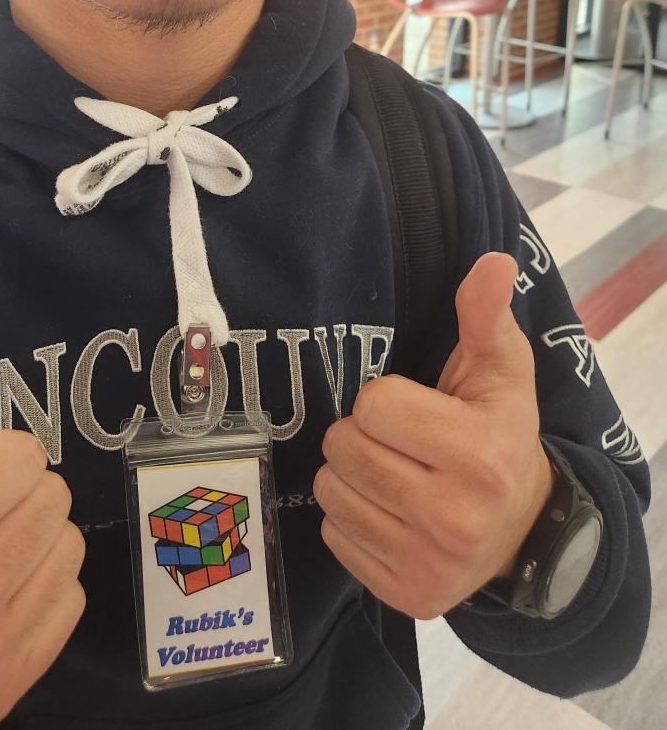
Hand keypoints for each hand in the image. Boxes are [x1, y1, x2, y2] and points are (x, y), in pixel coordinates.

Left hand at [313, 252, 552, 619]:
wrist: (525, 531)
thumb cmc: (499, 434)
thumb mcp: (501, 371)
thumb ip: (485, 315)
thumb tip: (494, 262)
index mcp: (481, 454)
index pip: (373, 405)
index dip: (386, 399)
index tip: (414, 409)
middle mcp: (456, 517)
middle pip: (344, 447)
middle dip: (362, 436)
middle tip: (399, 442)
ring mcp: (431, 563)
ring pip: (331, 491)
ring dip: (350, 475)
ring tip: (392, 474)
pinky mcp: (407, 595)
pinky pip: (333, 536)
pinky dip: (350, 519)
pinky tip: (388, 513)